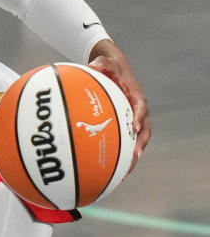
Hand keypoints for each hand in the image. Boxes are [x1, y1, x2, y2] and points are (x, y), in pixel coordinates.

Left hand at [88, 42, 150, 172]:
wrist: (112, 70)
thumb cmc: (109, 67)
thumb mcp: (106, 62)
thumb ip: (102, 63)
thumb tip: (93, 64)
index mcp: (136, 97)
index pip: (141, 109)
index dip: (139, 119)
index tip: (134, 128)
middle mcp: (137, 112)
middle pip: (143, 132)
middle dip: (139, 146)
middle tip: (133, 158)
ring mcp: (131, 121)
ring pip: (136, 142)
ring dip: (132, 158)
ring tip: (123, 174)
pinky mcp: (124, 127)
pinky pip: (125, 143)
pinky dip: (121, 156)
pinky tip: (110, 171)